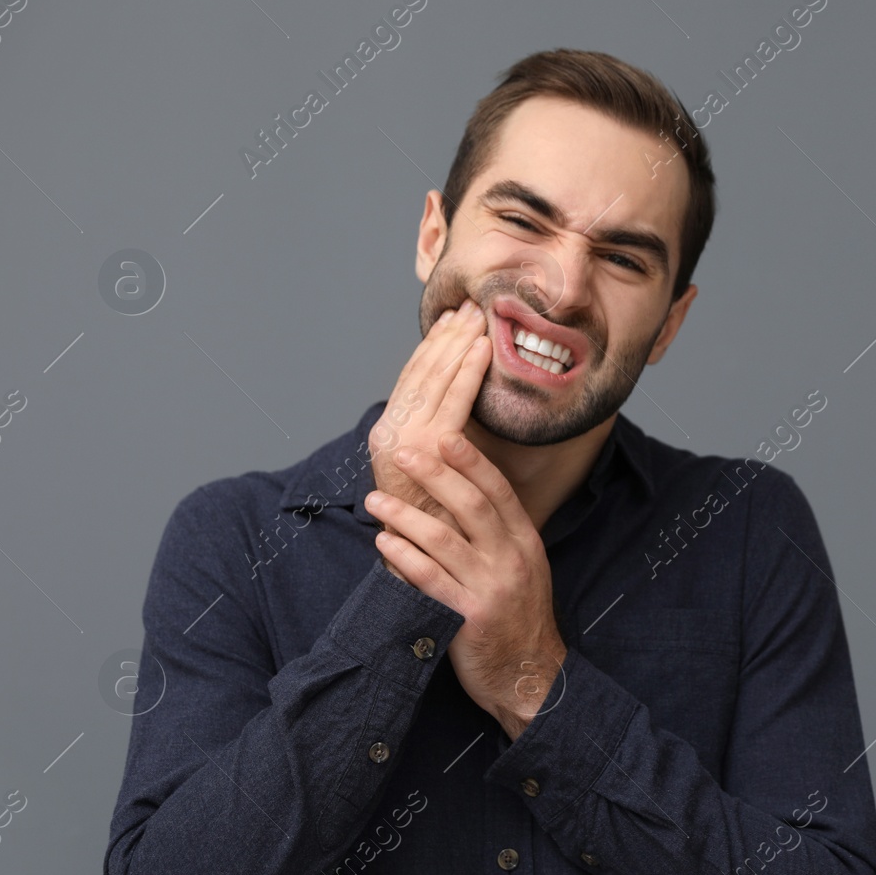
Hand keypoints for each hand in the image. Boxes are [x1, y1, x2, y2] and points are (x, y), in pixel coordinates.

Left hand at [363, 434, 565, 739]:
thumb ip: (500, 536)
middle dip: (433, 474)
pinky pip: (428, 579)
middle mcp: (510, 560)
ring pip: (442, 539)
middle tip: (404, 453)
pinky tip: (383, 542)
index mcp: (525, 543)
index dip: (471, 461)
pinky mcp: (468, 617)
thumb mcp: (525, 569)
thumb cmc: (519, 619)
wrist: (531, 675)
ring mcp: (490, 589)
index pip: (498, 491)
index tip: (446, 436)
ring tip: (376, 500)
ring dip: (404, 514)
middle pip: (469, 505)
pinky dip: (402, 557)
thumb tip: (460, 497)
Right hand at [368, 303, 490, 575]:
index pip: (414, 379)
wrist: (418, 568)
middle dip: (447, 337)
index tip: (455, 321)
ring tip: (479, 318)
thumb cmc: (435, 524)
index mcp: (392, 432)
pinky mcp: (423, 450)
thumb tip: (465, 413)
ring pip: (433, 380)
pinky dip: (466, 373)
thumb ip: (444, 444)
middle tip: (472, 306)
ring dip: (458, 345)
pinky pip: (451, 403)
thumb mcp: (436, 474)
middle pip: (421, 372)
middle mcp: (391, 431)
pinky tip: (483, 350)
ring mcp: (404, 440)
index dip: (434, 348)